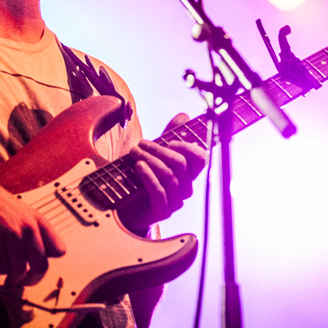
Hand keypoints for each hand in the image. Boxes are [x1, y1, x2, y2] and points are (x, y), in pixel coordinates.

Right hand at [0, 170, 65, 285]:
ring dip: (13, 278)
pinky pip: (1, 268)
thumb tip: (46, 253)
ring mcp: (11, 235)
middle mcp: (28, 228)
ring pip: (20, 270)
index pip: (59, 249)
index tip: (40, 267)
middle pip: (41, 265)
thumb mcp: (22, 211)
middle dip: (33, 279)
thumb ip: (34, 230)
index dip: (49, 261)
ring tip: (8, 277)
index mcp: (37, 220)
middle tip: (25, 282)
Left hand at [123, 114, 207, 231]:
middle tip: (141, 144)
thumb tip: (183, 115)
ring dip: (150, 160)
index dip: (187, 146)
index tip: (168, 140)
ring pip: (169, 175)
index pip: (201, 158)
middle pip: (181, 163)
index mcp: (188, 173)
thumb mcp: (157, 154)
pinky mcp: (163, 211)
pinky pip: (160, 191)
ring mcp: (176, 201)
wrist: (126, 208)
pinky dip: (148, 176)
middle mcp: (186, 187)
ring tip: (134, 153)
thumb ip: (170, 135)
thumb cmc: (143, 179)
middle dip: (160, 150)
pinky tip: (138, 166)